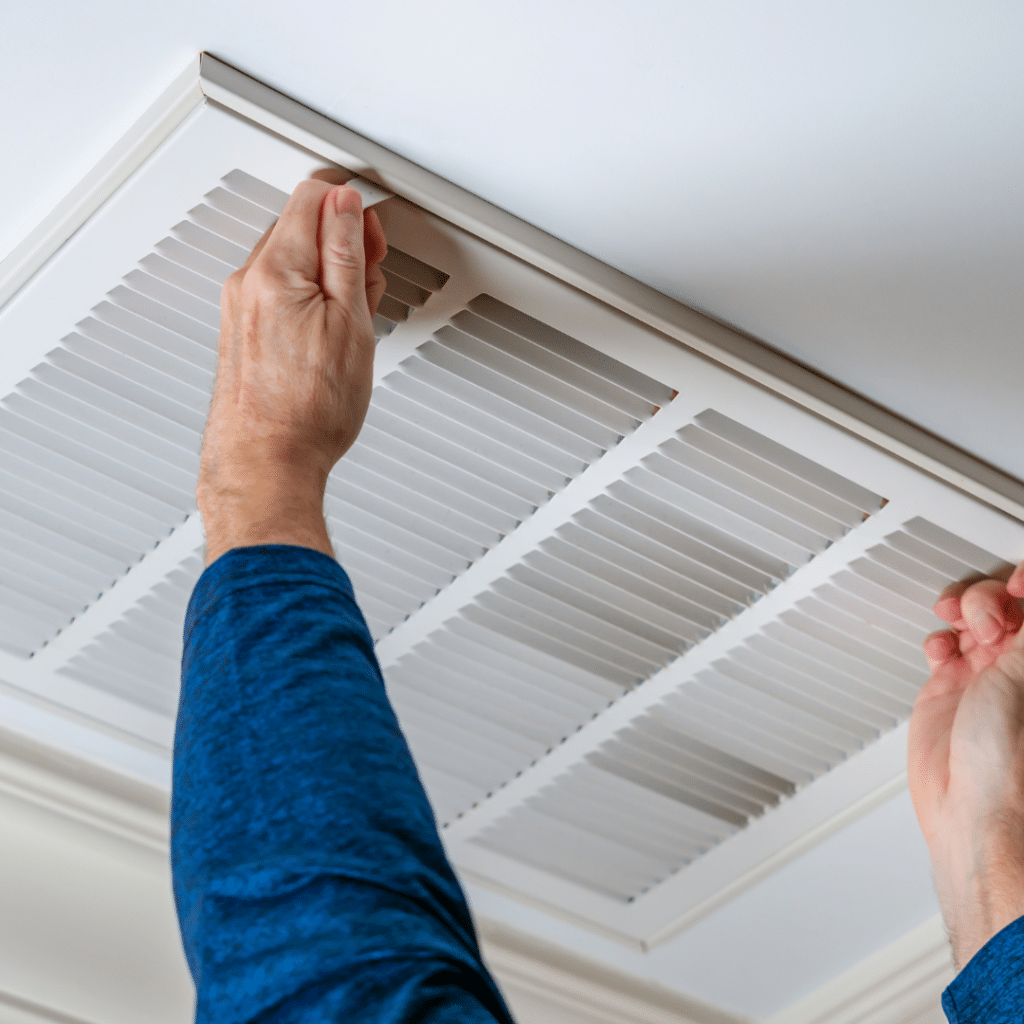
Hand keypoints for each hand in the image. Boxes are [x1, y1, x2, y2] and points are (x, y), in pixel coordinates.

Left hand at [197, 180, 386, 564]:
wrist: (267, 465)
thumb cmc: (308, 412)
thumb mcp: (350, 323)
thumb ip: (346, 253)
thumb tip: (346, 206)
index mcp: (276, 269)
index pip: (313, 197)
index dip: (353, 208)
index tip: (374, 234)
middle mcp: (248, 282)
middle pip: (300, 225)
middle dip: (343, 242)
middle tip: (370, 281)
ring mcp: (240, 308)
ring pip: (291, 261)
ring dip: (328, 274)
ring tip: (354, 317)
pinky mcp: (242, 332)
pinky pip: (279, 292)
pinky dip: (309, 299)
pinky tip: (330, 334)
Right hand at [908, 564, 1023, 968]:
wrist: (974, 811)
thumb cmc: (1013, 762)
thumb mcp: (1022, 675)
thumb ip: (1022, 629)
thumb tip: (1019, 587)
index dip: (1019, 584)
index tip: (1013, 582)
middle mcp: (1020, 665)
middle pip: (1003, 602)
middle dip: (988, 595)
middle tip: (986, 613)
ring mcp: (987, 675)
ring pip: (972, 617)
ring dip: (961, 608)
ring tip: (959, 621)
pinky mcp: (951, 689)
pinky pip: (942, 646)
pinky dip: (937, 639)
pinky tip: (941, 650)